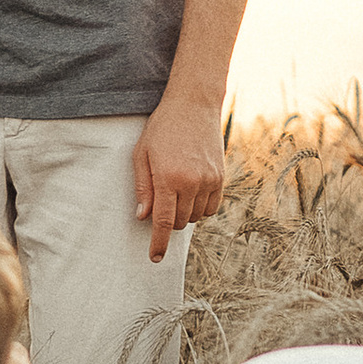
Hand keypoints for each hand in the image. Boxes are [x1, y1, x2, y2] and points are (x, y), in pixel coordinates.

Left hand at [133, 88, 228, 264]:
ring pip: (195, 217)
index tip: (154, 258)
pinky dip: (200, 208)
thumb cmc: (161, 128)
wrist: (193, 105)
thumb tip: (142, 217)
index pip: (162, 222)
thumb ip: (143, 187)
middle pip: (179, 222)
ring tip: (175, 193)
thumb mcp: (141, 154)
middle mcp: (191, 183)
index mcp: (168, 178)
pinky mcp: (221, 177)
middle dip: (167, 222)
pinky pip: (211, 207)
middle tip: (159, 205)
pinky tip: (191, 194)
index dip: (158, 243)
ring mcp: (209, 180)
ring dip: (183, 214)